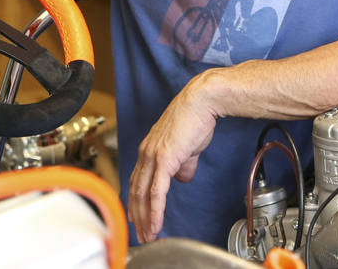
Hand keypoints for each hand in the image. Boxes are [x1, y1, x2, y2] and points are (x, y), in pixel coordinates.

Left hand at [128, 74, 219, 242]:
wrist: (201, 101)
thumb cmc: (196, 118)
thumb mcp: (187, 146)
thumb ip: (183, 163)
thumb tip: (182, 177)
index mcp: (149, 149)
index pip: (137, 180)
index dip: (136, 201)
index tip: (137, 217)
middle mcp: (146, 153)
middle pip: (135, 191)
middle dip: (137, 215)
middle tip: (140, 234)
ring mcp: (153, 156)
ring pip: (143, 195)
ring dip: (144, 218)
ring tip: (147, 235)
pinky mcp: (164, 160)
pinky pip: (156, 192)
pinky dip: (154, 211)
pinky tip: (156, 224)